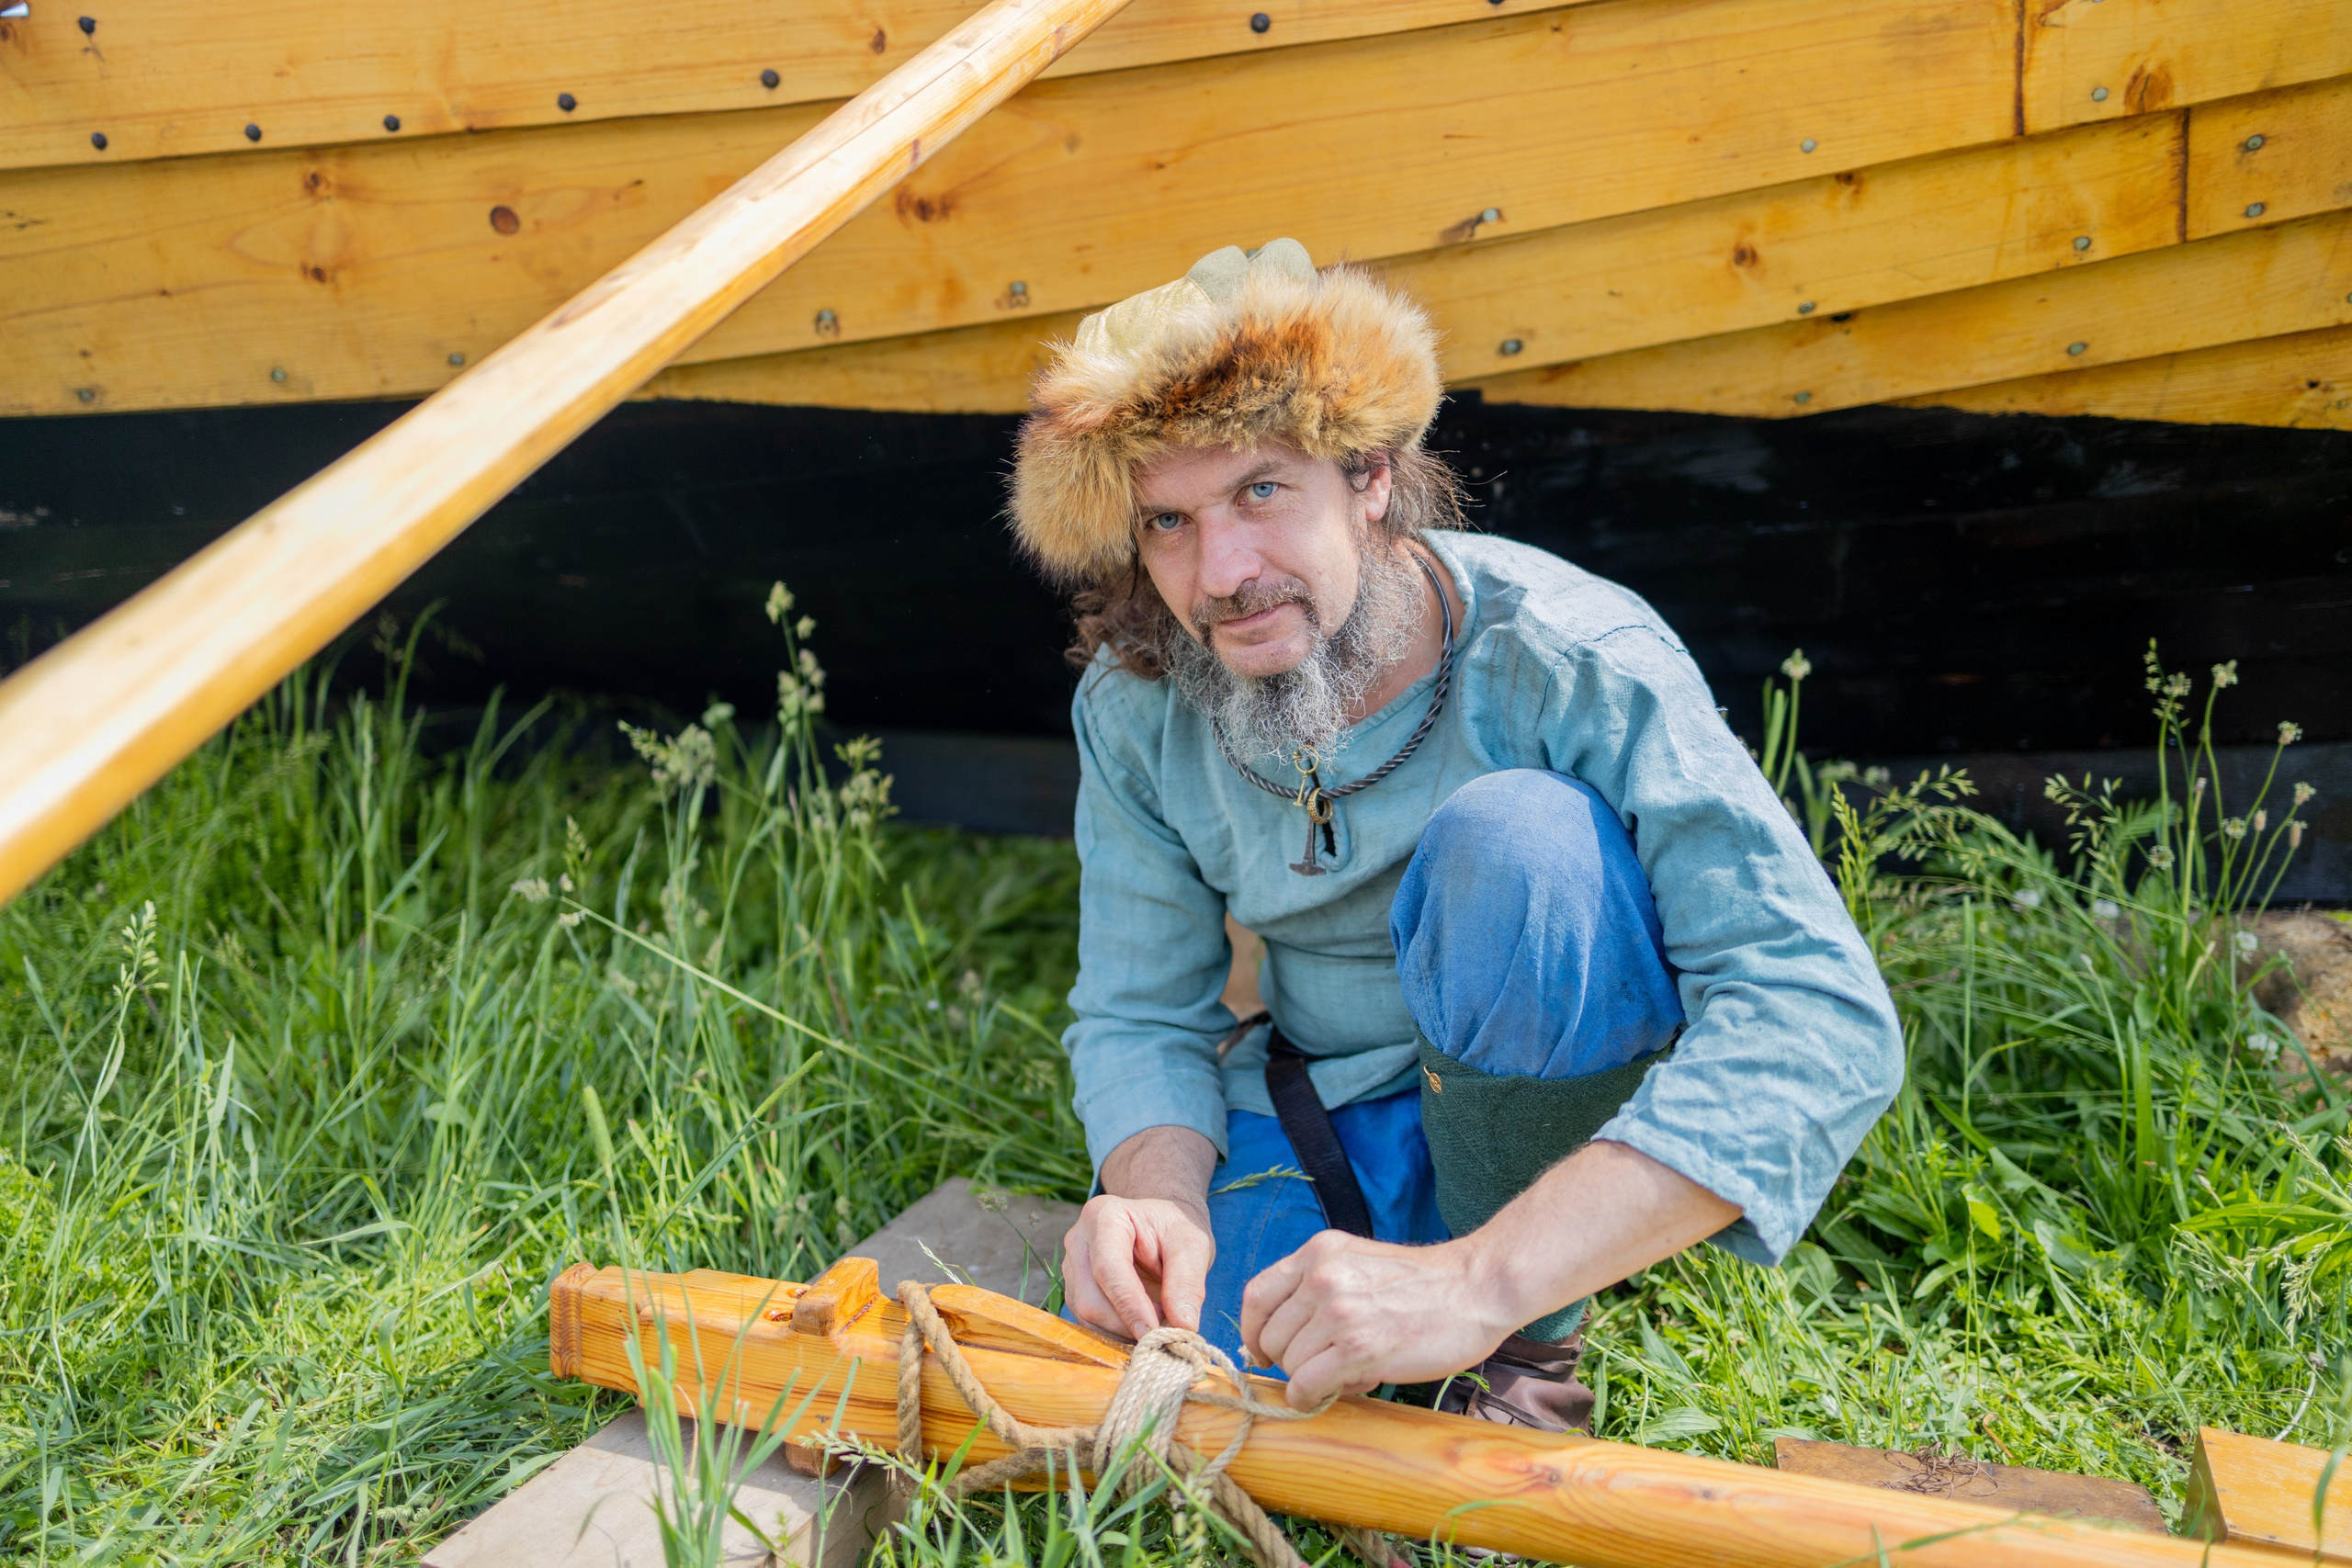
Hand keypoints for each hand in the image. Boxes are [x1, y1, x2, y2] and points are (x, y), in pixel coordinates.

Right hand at [1063, 1193, 1214, 1337]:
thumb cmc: (1174, 1230)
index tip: (1155, 1332)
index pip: (1108, 1268)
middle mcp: (1079, 1241)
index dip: (1130, 1305)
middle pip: (1091, 1299)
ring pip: (1088, 1316)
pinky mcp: (1075, 1291)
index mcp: (1105, 1216)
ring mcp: (1072, 1268)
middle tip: (1166, 1329)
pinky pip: (1090, 1324)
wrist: (1160, 1228)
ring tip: (1157, 1322)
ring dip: (1124, 1331)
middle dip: (1128, 1323)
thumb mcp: (1192, 1245)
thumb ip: (1188, 1281)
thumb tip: (1183, 1325)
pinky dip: (1118, 1333)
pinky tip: (1142, 1323)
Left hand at [1240, 1232, 1514, 1406]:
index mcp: (1319, 1252)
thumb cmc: (1423, 1284)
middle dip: (1289, 1359)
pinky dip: (1310, 1398)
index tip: (1263, 1352)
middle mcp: (1322, 1277)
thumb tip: (1280, 1340)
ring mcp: (1339, 1312)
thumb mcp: (1359, 1262)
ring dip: (1308, 1378)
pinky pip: (1307, 1385)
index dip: (1253, 1331)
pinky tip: (1329, 1394)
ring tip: (1345, 1371)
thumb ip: (1319, 1287)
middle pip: (1271, 1336)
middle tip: (1321, 1365)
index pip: (1256, 1295)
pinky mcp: (1360, 1348)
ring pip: (1288, 1363)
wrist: (1476, 1289)